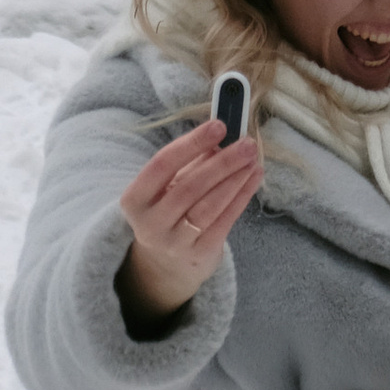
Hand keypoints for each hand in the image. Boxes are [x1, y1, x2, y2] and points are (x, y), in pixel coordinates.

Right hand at [118, 121, 262, 325]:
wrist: (165, 264)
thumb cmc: (169, 210)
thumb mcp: (168, 185)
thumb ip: (191, 162)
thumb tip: (223, 137)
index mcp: (135, 199)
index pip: (162, 164)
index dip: (192, 143)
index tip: (219, 126)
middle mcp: (150, 224)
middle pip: (190, 187)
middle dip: (222, 162)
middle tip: (247, 143)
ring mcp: (174, 243)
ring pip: (209, 206)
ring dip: (235, 179)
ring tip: (252, 158)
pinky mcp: (199, 255)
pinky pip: (224, 222)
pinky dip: (242, 197)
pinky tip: (254, 177)